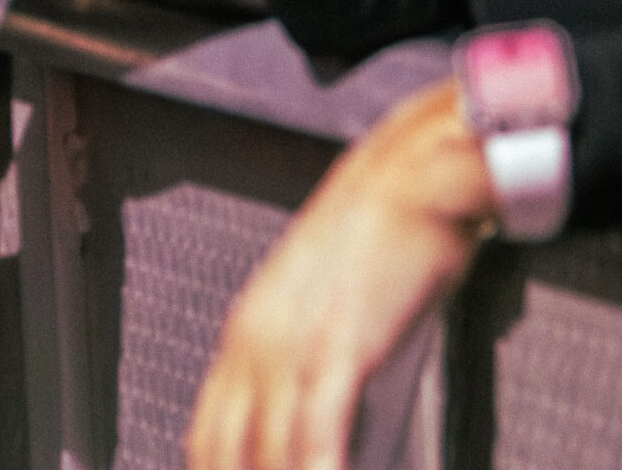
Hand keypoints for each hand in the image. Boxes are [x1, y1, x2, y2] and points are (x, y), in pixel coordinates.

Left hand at [188, 82, 493, 469]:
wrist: (413, 178)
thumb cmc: (379, 248)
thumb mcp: (326, 314)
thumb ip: (311, 379)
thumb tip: (318, 447)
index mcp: (245, 334)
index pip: (209, 438)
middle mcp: (254, 341)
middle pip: (225, 455)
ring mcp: (292, 343)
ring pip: (268, 455)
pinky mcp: (338, 345)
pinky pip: (317, 434)